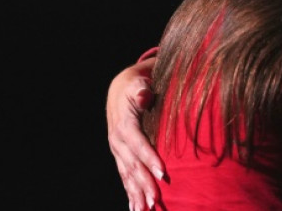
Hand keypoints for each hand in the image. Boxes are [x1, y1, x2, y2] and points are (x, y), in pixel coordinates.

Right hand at [106, 56, 163, 210]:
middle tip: (157, 200)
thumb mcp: (138, 83)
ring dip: (137, 193)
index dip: (150, 159)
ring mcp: (117, 151)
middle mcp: (117, 141)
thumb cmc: (135, 86)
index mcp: (124, 124)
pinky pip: (124, 177)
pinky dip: (130, 193)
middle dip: (145, 184)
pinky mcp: (120, 157)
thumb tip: (144, 94)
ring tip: (146, 209)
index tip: (163, 173)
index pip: (138, 144)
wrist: (119, 91)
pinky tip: (135, 208)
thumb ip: (142, 89)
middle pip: (133, 165)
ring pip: (127, 175)